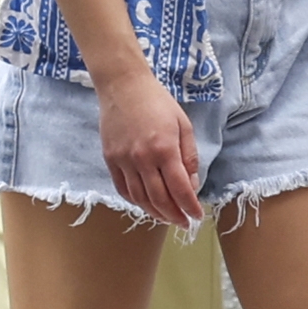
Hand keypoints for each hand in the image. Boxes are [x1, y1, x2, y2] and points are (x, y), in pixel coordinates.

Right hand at [89, 67, 205, 231]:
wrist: (123, 85)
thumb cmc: (158, 102)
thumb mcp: (183, 125)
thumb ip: (189, 157)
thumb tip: (192, 184)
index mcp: (164, 149)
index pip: (180, 189)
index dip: (190, 207)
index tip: (197, 216)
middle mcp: (142, 159)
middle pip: (160, 200)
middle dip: (174, 216)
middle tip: (183, 223)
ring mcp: (123, 161)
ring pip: (140, 199)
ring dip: (155, 213)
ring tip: (167, 218)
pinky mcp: (110, 159)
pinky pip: (123, 189)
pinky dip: (136, 201)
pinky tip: (146, 205)